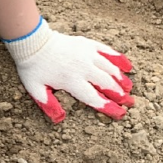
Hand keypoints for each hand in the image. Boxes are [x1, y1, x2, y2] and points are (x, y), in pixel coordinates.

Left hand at [4, 18, 134, 122]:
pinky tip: (128, 66)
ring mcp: (87, 54)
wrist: (33, 41)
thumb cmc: (33, 67)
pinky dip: (119, 59)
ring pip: (110, 69)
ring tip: (128, 88)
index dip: (109, 108)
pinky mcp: (88, 44)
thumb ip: (48, 104)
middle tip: (130, 103)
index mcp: (71, 81)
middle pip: (107, 84)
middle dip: (120, 95)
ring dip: (121, 79)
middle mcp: (83, 68)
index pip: (95, 98)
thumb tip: (59, 120)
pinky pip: (108, 51)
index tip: (120, 114)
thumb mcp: (35, 89)